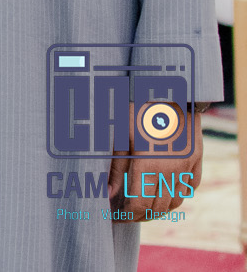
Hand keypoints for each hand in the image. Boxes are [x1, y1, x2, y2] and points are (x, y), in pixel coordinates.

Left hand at [109, 103, 200, 219]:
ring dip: (159, 209)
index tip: (115, 217)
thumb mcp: (118, 135)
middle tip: (126, 215)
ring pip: (175, 201)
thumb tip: (108, 194)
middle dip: (139, 215)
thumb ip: (115, 168)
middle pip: (156, 207)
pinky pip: (190, 187)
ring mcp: (187, 165)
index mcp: (148, 164)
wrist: (168, 89)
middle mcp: (171, 169)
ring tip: (143, 208)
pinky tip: (164, 194)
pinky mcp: (197, 159)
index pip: (138, 204)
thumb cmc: (135, 108)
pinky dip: (177, 195)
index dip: (126, 216)